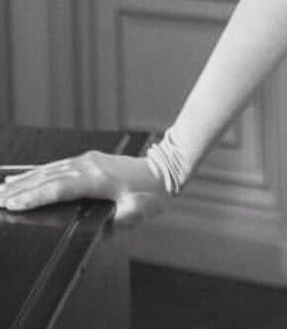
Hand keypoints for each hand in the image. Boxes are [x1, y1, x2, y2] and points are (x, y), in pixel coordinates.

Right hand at [0, 151, 169, 228]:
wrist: (164, 170)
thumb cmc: (151, 193)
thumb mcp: (133, 214)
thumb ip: (112, 223)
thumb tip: (93, 232)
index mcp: (98, 179)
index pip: (59, 189)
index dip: (35, 197)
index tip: (13, 203)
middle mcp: (90, 166)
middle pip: (49, 178)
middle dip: (21, 189)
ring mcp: (89, 160)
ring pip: (51, 170)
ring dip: (26, 180)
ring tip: (3, 190)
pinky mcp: (90, 160)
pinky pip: (59, 167)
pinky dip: (40, 173)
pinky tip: (27, 178)